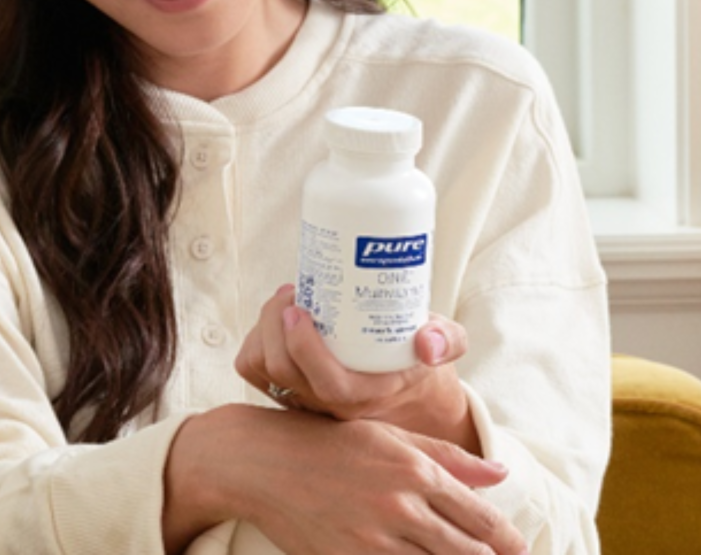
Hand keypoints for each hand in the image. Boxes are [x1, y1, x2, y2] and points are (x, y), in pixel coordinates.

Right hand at [163, 404, 525, 554]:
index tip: (519, 548)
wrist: (264, 464)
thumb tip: (500, 475)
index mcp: (415, 471)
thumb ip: (448, 457)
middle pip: (463, 550)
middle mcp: (400, 507)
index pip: (476, 516)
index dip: (504, 538)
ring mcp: (373, 540)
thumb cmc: (329, 444)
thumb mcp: (391, 438)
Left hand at [234, 284, 477, 452]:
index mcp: (365, 397)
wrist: (406, 393)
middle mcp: (327, 406)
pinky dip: (255, 340)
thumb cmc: (420, 361)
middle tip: (291, 292)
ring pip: (259, 370)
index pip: (327, 385)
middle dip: (273, 325)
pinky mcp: (285, 391)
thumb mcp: (447, 346)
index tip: (299, 308)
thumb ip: (447, 340)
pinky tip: (277, 319)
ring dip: (261, 331)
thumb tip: (429, 341)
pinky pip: (253, 369)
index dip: (304, 348)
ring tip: (285, 302)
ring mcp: (302, 401)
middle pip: (281, 372)